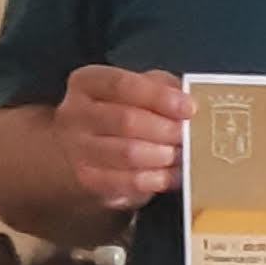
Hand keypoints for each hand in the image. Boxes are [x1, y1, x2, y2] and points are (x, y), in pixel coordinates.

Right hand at [54, 64, 191, 209]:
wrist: (88, 156)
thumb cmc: (121, 116)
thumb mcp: (139, 91)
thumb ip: (162, 87)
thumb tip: (187, 98)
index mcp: (88, 83)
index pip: (121, 85)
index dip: (159, 97)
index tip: (189, 108)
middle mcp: (75, 113)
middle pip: (127, 121)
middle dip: (167, 130)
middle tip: (190, 136)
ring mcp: (77, 148)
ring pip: (129, 153)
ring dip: (165, 155)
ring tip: (182, 154)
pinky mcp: (88, 179)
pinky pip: (130, 181)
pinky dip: (159, 178)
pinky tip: (172, 174)